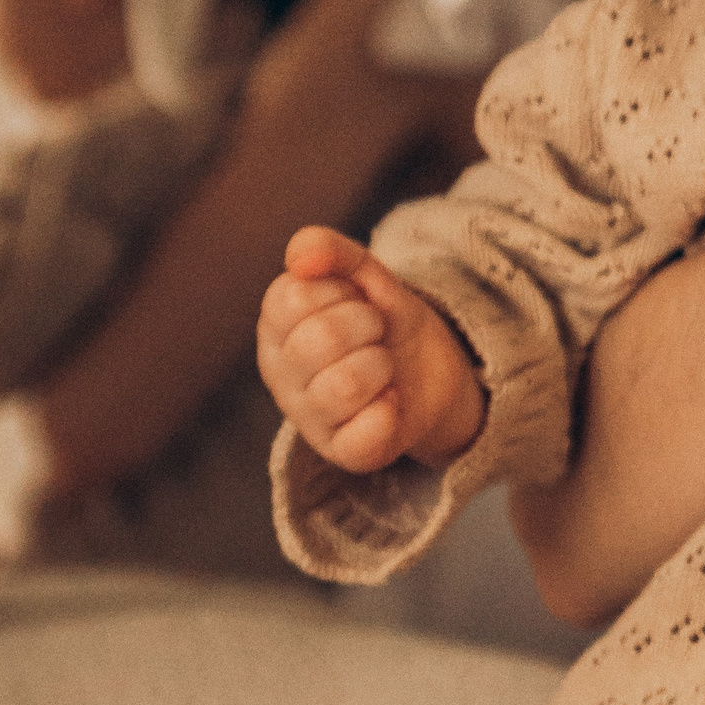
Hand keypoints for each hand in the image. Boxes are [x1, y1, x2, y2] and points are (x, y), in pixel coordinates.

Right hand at [256, 226, 483, 472]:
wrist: (430, 367)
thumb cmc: (382, 318)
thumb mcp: (362, 273)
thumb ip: (329, 250)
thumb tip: (299, 256)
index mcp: (274, 327)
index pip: (295, 296)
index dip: (342, 291)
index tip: (355, 301)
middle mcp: (280, 376)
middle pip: (322, 338)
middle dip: (367, 324)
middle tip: (374, 333)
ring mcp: (308, 419)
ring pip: (345, 385)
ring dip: (381, 365)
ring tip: (381, 366)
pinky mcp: (343, 453)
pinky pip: (367, 431)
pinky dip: (391, 409)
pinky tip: (389, 402)